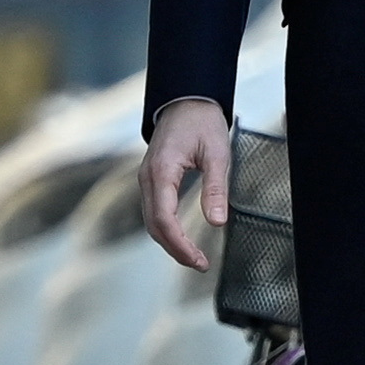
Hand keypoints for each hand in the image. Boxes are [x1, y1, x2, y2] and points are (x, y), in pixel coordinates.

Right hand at [137, 95, 232, 271]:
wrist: (186, 100)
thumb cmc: (202, 121)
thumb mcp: (217, 153)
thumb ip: (216, 188)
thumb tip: (217, 221)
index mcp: (162, 171)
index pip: (165, 219)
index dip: (180, 245)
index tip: (199, 260)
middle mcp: (148, 177)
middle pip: (154, 226)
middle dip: (175, 249)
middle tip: (200, 264)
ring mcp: (146, 178)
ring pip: (151, 221)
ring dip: (170, 242)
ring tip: (194, 256)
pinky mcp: (151, 179)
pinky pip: (153, 211)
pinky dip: (166, 229)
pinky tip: (182, 237)